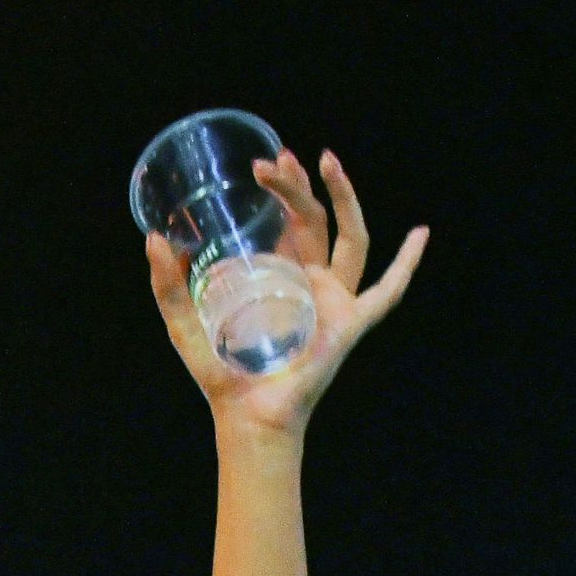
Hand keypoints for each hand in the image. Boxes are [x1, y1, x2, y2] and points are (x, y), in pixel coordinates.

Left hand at [144, 147, 427, 437]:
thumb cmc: (221, 375)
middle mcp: (311, 283)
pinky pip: (386, 292)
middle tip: (278, 160)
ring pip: (350, 238)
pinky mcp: (349, 323)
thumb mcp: (184, 323)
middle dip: (300, 187)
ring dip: (344, 199)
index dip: (282, 190)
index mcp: (280, 278)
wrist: (247, 415)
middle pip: (316, 221)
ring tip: (328, 164)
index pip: (288, 223)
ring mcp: (335, 300)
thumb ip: (168, 285)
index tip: (265, 165)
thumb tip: (154, 238)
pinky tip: (421, 234)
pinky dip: (407, 265)